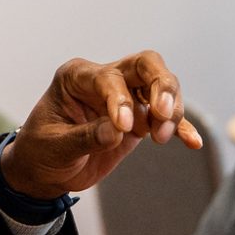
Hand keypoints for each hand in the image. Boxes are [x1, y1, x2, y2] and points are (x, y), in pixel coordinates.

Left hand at [0, 51, 203, 197]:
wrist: (43, 170)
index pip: (109, 77)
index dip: (120, 99)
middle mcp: (103, 79)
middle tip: (164, 113)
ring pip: (161, 87)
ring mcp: (125, 97)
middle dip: (161, 85)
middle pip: (145, 65)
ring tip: (161, 138)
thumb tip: (117, 131)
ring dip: (170, 110)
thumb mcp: (55, 146)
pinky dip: (181, 129)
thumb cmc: (42, 151)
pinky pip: (166, 119)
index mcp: (76, 76)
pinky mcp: (139, 119)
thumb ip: (85, 137)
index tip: (124, 127)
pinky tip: (192, 143)